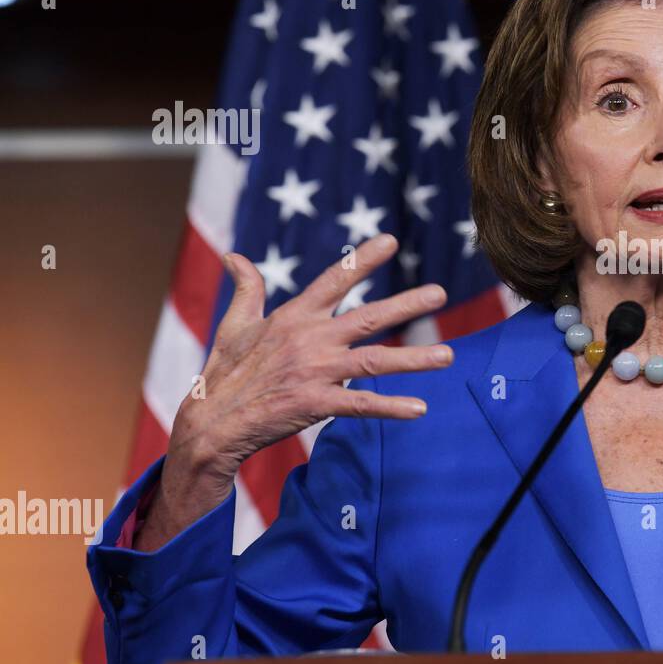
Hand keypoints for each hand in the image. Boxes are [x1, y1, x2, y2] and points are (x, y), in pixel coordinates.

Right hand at [150, 234, 453, 541]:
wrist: (212, 422)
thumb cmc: (225, 372)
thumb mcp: (235, 324)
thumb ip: (246, 288)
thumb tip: (234, 256)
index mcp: (294, 317)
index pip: (333, 281)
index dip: (362, 261)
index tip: (391, 241)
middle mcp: (310, 339)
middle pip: (368, 317)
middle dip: (406, 304)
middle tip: (440, 292)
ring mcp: (314, 372)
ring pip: (374, 362)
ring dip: (414, 359)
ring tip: (449, 355)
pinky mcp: (315, 404)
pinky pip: (361, 405)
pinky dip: (392, 407)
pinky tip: (420, 408)